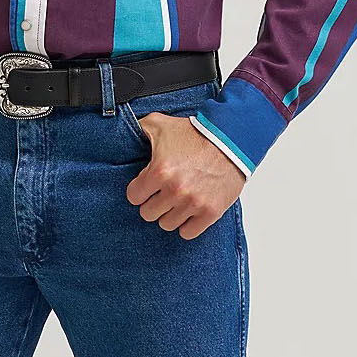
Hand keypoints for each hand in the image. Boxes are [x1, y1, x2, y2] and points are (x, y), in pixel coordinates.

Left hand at [126, 114, 245, 237]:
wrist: (232, 139)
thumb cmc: (197, 133)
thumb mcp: (161, 124)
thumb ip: (138, 129)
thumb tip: (123, 133)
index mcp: (159, 171)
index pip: (133, 197)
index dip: (140, 190)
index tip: (148, 185)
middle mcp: (175, 190)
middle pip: (148, 213)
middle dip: (153, 202)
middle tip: (163, 192)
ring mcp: (193, 203)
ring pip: (167, 224)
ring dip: (170, 213)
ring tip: (178, 200)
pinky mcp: (210, 212)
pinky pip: (188, 232)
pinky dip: (187, 224)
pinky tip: (189, 212)